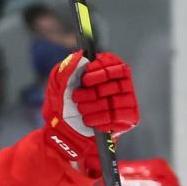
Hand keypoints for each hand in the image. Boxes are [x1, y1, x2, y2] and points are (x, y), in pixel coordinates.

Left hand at [42, 51, 138, 177]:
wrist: (64, 130)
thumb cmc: (64, 104)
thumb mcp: (58, 84)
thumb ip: (67, 67)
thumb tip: (80, 55)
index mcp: (108, 69)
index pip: (114, 64)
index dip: (101, 71)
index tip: (85, 78)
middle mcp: (121, 83)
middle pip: (116, 83)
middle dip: (93, 92)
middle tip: (76, 98)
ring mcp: (127, 100)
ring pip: (117, 101)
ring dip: (96, 107)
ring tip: (81, 110)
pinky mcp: (128, 118)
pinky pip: (120, 117)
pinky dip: (103, 119)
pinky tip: (91, 121)